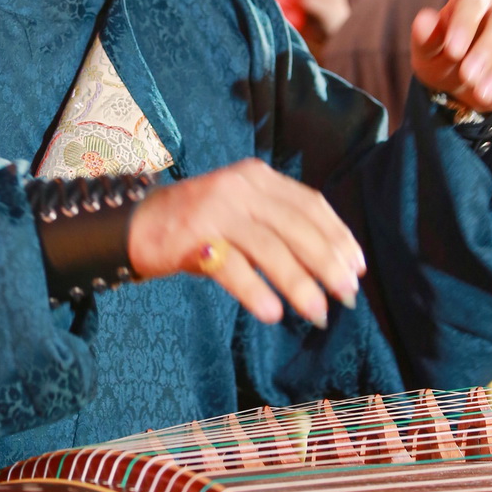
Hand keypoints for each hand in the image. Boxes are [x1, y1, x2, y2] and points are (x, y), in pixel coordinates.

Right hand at [127, 157, 365, 325]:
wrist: (134, 225)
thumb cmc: (197, 225)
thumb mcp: (242, 212)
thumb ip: (279, 225)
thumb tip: (332, 265)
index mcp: (258, 177)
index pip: (311, 204)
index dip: (338, 236)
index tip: (357, 268)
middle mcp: (241, 187)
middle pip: (297, 226)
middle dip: (328, 264)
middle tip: (346, 296)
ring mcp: (216, 209)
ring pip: (270, 247)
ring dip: (298, 284)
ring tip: (317, 314)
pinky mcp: (193, 236)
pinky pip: (232, 267)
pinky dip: (255, 290)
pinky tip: (272, 313)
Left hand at [410, 0, 491, 112]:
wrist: (460, 82)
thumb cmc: (442, 56)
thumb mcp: (427, 51)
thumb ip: (425, 36)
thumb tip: (424, 18)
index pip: (473, 0)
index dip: (464, 24)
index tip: (453, 52)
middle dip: (486, 50)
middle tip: (467, 76)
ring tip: (481, 93)